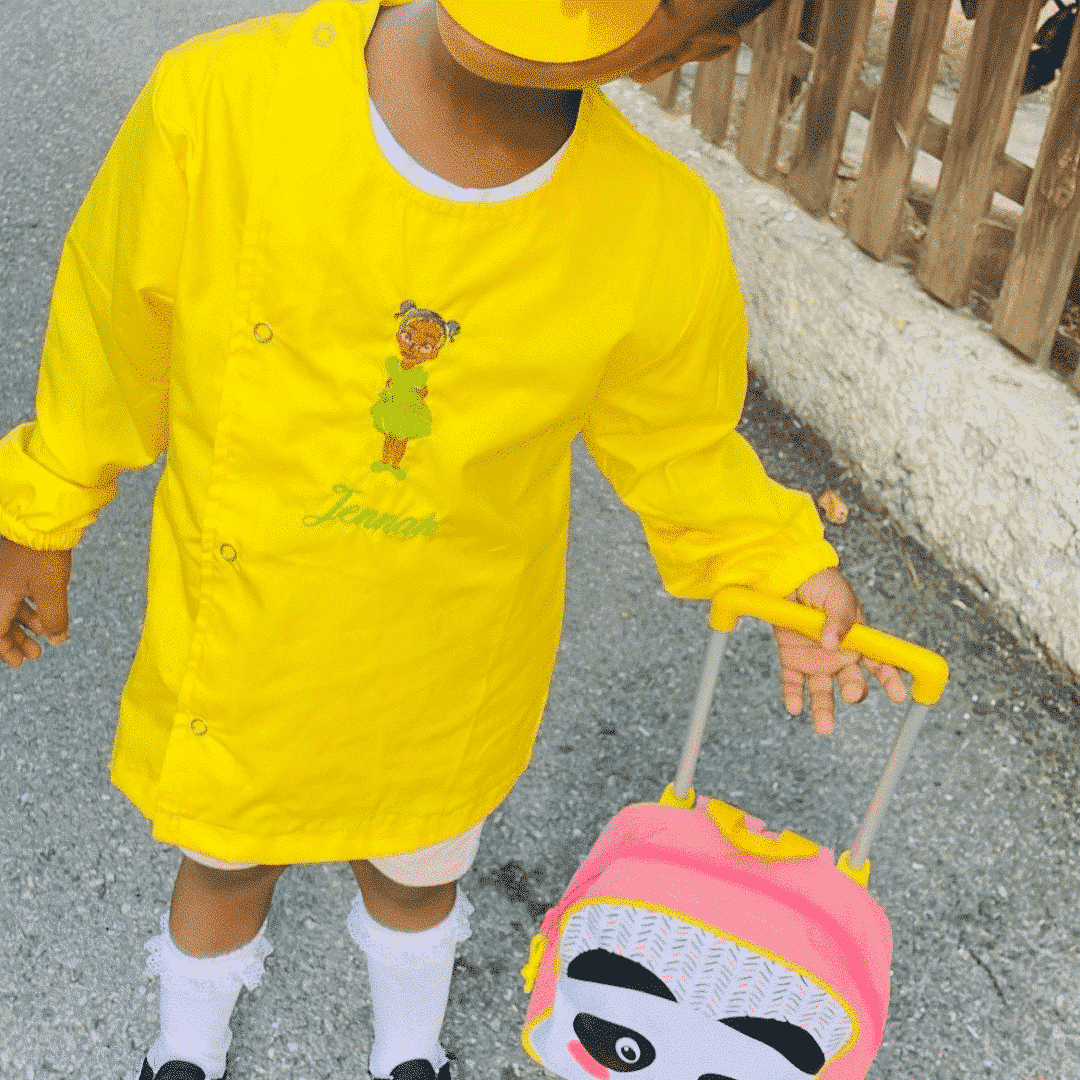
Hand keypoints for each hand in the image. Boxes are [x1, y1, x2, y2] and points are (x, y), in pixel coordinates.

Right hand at [0, 535, 71, 668]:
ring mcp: (7, 579)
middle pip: (1, 623)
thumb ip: (53, 619)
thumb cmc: (43, 555)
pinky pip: (19, 596)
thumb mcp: (51, 591)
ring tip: (46, 638)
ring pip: (12, 609)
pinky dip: (31, 609)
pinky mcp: (18, 571)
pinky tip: (46, 618)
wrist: (44, 523)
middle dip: (18, 641)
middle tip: (36, 654)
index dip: (6, 650)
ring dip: (27, 626)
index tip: (20, 663)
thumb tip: (57, 641)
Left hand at [772, 567, 906, 735]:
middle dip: (856, 690)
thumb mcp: (837, 596)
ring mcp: (816, 660)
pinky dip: (793, 696)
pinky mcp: (792, 660)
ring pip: (823, 691)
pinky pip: (793, 683)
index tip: (898, 694)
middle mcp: (839, 656)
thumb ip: (840, 619)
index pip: (880, 663)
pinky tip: (794, 707)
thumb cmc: (820, 584)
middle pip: (853, 682)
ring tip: (825, 728)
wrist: (788, 577)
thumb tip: (834, 643)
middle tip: (853, 693)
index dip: (890, 679)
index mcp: (859, 640)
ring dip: (824, 709)